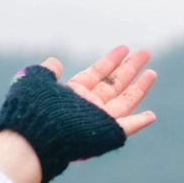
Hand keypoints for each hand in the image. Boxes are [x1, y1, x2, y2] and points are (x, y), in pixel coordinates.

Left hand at [0, 48, 159, 182]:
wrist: (33, 135)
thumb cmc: (31, 108)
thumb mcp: (36, 81)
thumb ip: (47, 71)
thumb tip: (55, 62)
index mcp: (73, 93)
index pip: (96, 73)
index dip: (111, 60)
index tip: (124, 48)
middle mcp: (87, 106)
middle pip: (114, 84)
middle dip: (130, 68)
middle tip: (146, 53)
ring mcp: (97, 120)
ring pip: (124, 101)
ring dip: (139, 88)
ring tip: (152, 72)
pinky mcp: (105, 134)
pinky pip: (126, 127)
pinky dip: (139, 122)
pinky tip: (151, 115)